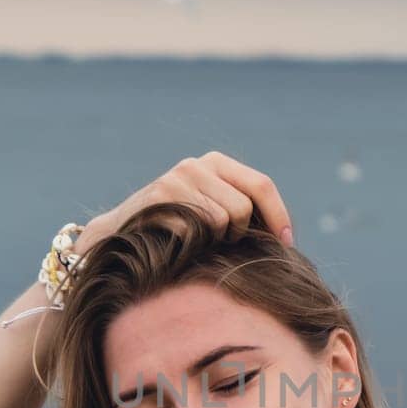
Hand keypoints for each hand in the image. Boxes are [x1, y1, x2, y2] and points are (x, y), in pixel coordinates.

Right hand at [79, 151, 293, 253]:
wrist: (118, 236)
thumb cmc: (175, 232)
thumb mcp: (212, 212)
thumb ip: (242, 210)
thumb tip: (287, 236)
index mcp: (216, 163)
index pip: (262, 185)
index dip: (279, 216)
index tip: (287, 243)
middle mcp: (197, 164)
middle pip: (245, 207)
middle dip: (241, 233)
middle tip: (224, 243)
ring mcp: (178, 177)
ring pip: (224, 220)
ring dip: (216, 240)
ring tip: (195, 240)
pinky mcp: (161, 195)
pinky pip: (199, 229)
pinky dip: (195, 244)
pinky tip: (178, 242)